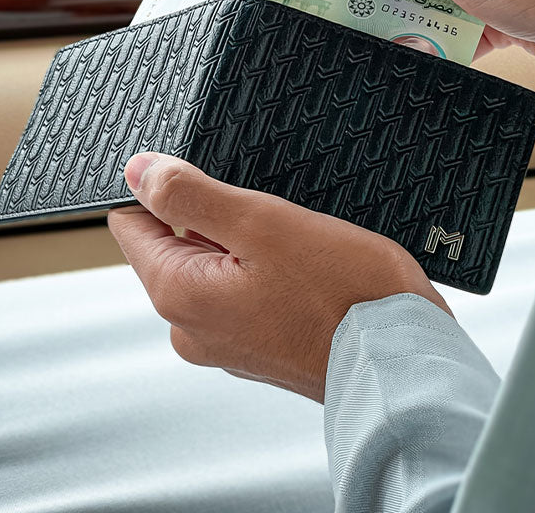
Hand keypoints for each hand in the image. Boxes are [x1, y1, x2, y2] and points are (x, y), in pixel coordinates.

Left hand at [108, 152, 450, 402]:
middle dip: (213, 219)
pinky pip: (241, 291)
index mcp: (177, 294)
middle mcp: (189, 328)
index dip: (165, 191)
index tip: (211, 187)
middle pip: (174, 244)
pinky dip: (263, 272)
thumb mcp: (260, 223)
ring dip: (244, 245)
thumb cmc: (343, 294)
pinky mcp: (255, 347)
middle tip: (268, 223)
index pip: (133, 224)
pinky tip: (304, 274)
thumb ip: (189, 194)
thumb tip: (137, 172)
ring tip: (294, 252)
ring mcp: (223, 343)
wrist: (401, 363)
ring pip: (213, 265)